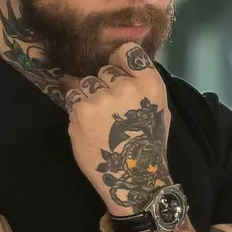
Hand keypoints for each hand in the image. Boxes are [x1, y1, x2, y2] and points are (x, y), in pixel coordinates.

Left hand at [66, 43, 171, 214]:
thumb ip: (143, 83)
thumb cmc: (148, 145)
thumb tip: (121, 62)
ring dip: (87, 97)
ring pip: (86, 83)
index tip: (116, 72)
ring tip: (97, 119)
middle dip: (103, 85)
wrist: (132, 179)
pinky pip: (72, 96)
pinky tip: (87, 125)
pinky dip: (76, 108)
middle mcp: (126, 87)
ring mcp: (102, 99)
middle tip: (109, 110)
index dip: (118, 61)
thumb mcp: (159, 109)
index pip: (127, 52)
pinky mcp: (81, 111)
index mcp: (150, 85)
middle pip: (104, 70)